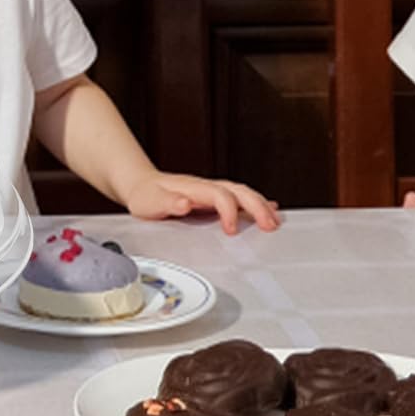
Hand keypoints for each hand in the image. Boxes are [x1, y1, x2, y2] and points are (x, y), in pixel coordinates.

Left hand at [122, 172, 279, 234]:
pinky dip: (256, 204)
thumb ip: (167, 202)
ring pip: (243, 193)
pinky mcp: (213, 199)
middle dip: (257, 206)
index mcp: (193, 189)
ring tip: (275, 221)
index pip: (220, 195)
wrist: (139, 185)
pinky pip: (240, 198)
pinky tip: (269, 209)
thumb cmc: (145, 195)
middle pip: (239, 191)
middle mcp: (206, 187)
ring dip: (261, 205)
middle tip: (270, 225)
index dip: (229, 211)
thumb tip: (184, 203)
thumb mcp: (150, 202)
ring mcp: (211, 192)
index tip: (231, 230)